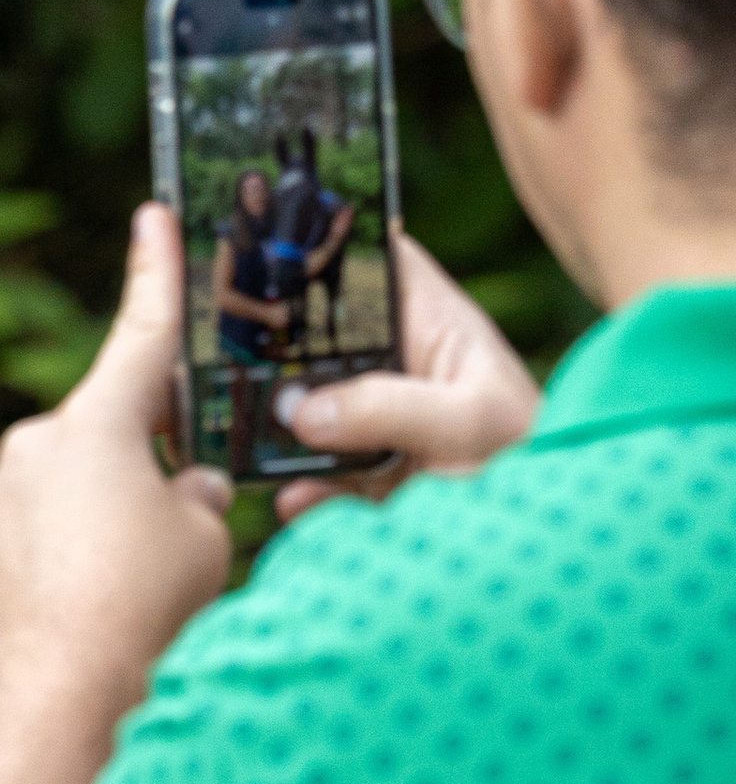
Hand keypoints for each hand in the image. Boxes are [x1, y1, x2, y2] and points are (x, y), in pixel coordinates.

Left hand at [0, 205, 233, 714]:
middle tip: (187, 519)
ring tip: (144, 589)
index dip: (157, 271)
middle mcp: (36, 445)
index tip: (153, 215)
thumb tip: (187, 491)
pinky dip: (73, 565)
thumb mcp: (205, 540)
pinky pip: (40, 544)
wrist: (61, 694)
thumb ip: (199, 496)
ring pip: (74, 494)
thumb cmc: (144, 604)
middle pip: (110, 435)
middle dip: (150, 465)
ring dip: (110, 522)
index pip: (142, 331)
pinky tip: (101, 613)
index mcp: (98, 421)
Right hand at [271, 228, 538, 518]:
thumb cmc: (539, 461)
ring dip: (277, 423)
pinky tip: (297, 498)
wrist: (556, 546)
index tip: (263, 240)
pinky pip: (316, 475)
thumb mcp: (473, 422)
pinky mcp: (365, 476)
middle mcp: (394, 361)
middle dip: (273, 341)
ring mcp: (375, 419)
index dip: (321, 237)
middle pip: (317, 331)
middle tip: (227, 352)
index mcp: (429, 320)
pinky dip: (302, 490)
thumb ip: (393, 408)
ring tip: (253, 437)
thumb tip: (304, 411)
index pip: (371, 255)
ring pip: (305, 404)